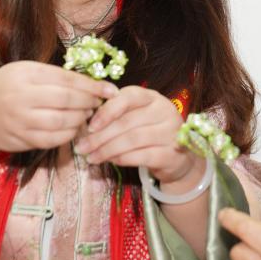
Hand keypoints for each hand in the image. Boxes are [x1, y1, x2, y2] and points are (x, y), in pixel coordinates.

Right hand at [0, 60, 117, 155]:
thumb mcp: (25, 72)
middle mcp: (20, 97)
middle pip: (66, 101)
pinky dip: (69, 135)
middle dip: (89, 103)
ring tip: (86, 114)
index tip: (110, 89)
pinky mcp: (21, 140)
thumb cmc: (7, 88)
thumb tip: (92, 83)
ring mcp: (19, 121)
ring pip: (62, 123)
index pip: (66, 79)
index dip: (92, 86)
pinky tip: (73, 128)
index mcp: (24, 74)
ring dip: (81, 119)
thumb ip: (54, 76)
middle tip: (98, 103)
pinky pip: (53, 140)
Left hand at [73, 86, 193, 184]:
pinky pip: (143, 156)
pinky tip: (112, 162)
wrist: (178, 158)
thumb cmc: (149, 134)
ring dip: (107, 150)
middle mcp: (165, 111)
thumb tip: (85, 126)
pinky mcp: (173, 153)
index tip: (89, 126)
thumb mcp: (135, 118)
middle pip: (127, 122)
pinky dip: (123, 159)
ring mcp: (172, 132)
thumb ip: (116, 117)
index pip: (128, 97)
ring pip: (133, 139)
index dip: (106, 111)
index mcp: (153, 98)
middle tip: (82, 148)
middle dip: (100, 136)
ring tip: (92, 158)